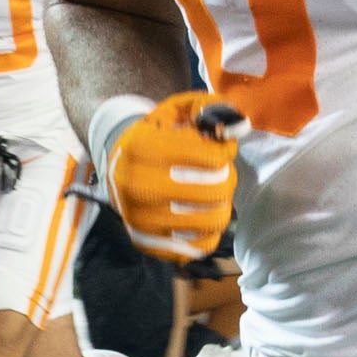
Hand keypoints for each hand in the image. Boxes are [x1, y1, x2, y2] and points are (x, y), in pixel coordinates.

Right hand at [101, 92, 245, 262]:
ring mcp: (140, 218)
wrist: (117, 165)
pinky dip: (208, 233)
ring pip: (211, 221)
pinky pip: (197, 248)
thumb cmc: (155, 135)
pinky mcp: (146, 242)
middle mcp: (137, 185)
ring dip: (222, 207)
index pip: (212, 158)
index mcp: (143, 147)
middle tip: (221, 174)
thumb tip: (239, 125)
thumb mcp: (175, 110)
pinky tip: (202, 216)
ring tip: (215, 195)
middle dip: (227, 180)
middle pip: (214, 192)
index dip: (227, 152)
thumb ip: (208, 108)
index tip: (223, 150)